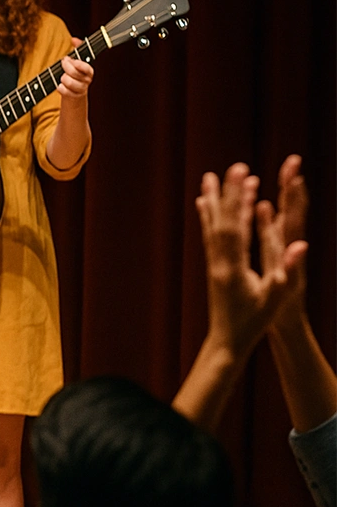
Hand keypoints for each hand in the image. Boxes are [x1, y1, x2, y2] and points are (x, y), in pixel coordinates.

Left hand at [56, 37, 93, 98]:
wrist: (74, 92)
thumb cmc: (75, 73)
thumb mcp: (76, 60)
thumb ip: (77, 48)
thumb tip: (73, 39)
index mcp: (89, 71)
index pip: (87, 68)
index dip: (79, 64)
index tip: (72, 61)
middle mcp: (87, 80)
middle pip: (75, 73)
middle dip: (66, 67)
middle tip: (64, 63)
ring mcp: (81, 89)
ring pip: (69, 82)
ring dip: (63, 78)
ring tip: (63, 76)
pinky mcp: (74, 97)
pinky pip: (64, 91)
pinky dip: (60, 88)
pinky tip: (60, 85)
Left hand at [195, 162, 306, 356]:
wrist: (227, 341)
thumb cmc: (255, 322)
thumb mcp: (276, 298)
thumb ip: (288, 272)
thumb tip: (302, 246)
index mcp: (234, 267)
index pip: (236, 226)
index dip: (240, 200)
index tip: (246, 176)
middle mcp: (219, 261)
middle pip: (221, 220)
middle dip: (228, 192)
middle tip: (233, 166)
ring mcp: (213, 263)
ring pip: (211, 226)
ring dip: (213, 200)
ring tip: (210, 176)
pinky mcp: (213, 267)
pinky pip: (209, 236)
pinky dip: (208, 217)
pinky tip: (203, 204)